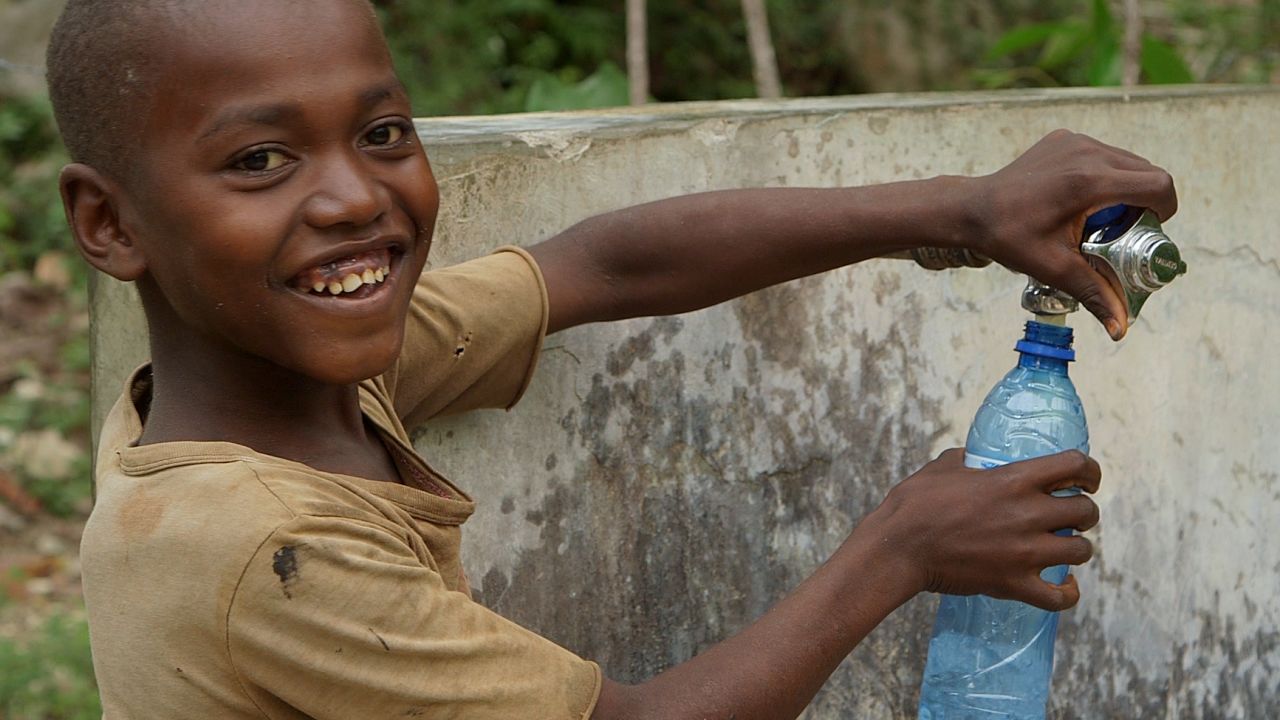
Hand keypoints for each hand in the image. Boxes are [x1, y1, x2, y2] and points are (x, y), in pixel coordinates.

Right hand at [867, 448, 1101, 610]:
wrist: (898, 549)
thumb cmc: (914, 504)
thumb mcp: (942, 466)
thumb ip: (966, 460)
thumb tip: (972, 459)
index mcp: (1013, 479)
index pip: (1076, 466)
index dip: (1090, 472)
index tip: (1086, 480)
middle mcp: (1028, 514)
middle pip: (1086, 512)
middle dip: (1082, 512)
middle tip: (1068, 516)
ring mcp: (1024, 553)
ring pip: (1081, 551)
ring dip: (1075, 547)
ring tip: (1062, 547)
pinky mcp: (1014, 584)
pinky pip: (1061, 597)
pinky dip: (1067, 592)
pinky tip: (1063, 585)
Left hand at [972, 129, 1177, 339]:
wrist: (971, 210)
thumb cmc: (1008, 238)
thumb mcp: (1053, 268)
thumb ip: (1094, 294)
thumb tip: (1120, 330)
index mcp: (1090, 181)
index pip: (1158, 186)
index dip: (1165, 211)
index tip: (1149, 231)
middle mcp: (1087, 153)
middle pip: (1147, 172)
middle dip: (1146, 202)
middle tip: (1124, 231)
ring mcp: (1075, 142)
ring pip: (1128, 161)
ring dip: (1127, 187)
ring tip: (1102, 217)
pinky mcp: (1065, 138)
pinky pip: (1103, 154)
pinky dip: (1104, 175)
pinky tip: (1080, 200)